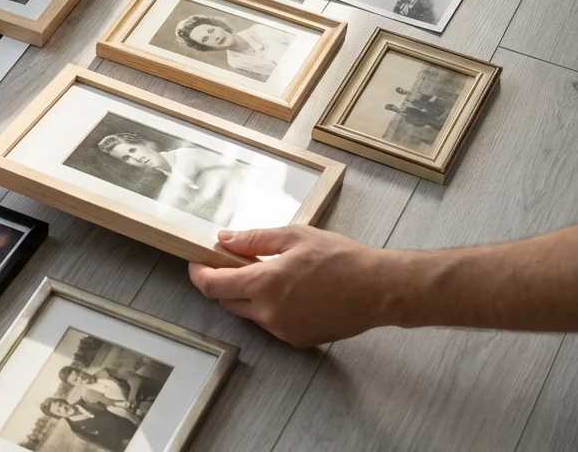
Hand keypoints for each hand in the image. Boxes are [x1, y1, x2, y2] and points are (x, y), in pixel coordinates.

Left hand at [188, 225, 396, 347]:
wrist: (380, 290)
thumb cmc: (342, 259)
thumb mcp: (295, 237)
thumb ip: (254, 240)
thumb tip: (224, 239)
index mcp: (264, 284)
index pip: (213, 286)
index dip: (198, 274)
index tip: (196, 263)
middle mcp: (268, 313)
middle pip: (227, 301)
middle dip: (224, 283)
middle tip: (236, 263)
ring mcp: (283, 330)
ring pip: (250, 313)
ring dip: (250, 295)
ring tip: (274, 274)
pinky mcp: (298, 340)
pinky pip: (271, 324)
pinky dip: (271, 308)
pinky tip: (292, 292)